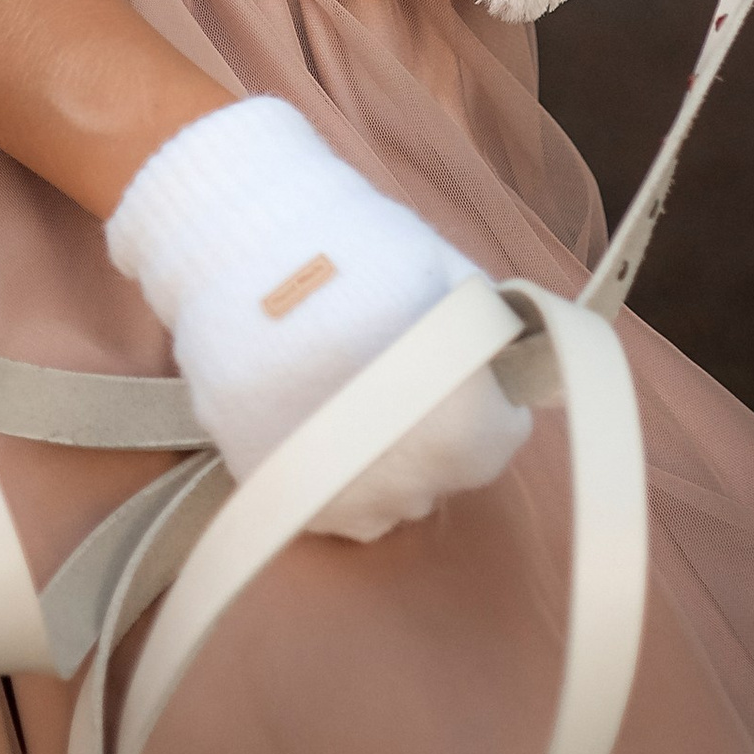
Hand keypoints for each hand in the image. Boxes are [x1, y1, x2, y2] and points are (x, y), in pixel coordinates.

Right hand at [105, 95, 530, 540]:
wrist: (242, 248)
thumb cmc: (356, 249)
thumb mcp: (446, 273)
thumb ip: (485, 333)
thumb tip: (511, 358)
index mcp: (462, 426)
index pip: (501, 435)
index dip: (486, 392)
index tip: (463, 363)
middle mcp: (406, 481)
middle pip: (445, 471)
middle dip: (437, 427)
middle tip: (403, 368)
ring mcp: (341, 496)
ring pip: (389, 498)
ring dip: (388, 458)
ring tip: (356, 392)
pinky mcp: (281, 497)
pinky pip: (330, 505)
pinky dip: (335, 472)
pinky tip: (319, 415)